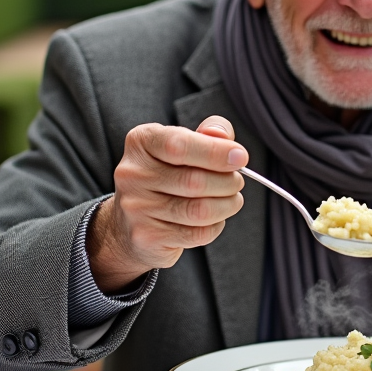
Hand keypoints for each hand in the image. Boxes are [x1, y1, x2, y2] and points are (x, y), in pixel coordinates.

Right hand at [87, 116, 247, 293]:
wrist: (131, 223)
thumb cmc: (168, 176)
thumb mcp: (184, 145)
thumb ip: (209, 134)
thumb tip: (225, 138)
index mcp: (141, 142)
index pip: (180, 145)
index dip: (216, 152)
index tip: (240, 157)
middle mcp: (132, 173)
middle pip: (195, 181)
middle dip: (228, 182)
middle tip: (236, 182)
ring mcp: (136, 208)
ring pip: (200, 211)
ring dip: (227, 205)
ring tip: (231, 199)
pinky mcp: (146, 236)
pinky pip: (197, 234)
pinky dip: (215, 226)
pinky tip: (212, 219)